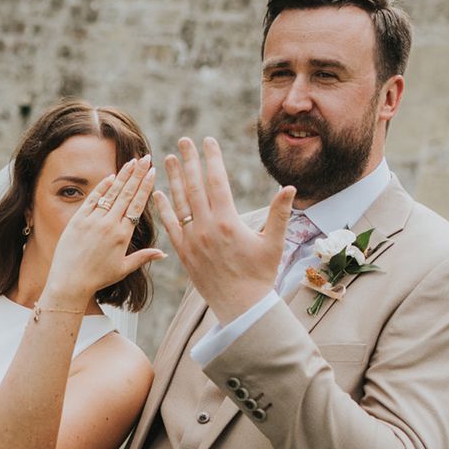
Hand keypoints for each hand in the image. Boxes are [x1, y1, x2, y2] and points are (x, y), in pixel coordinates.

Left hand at [44, 155, 163, 303]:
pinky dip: (102, 187)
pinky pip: (93, 199)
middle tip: (146, 158)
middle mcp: (109, 224)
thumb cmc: (98, 278)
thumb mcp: (123, 268)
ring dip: (122, 176)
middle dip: (138, 174)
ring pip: (111, 193)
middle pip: (126, 194)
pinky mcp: (78, 220)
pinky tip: (111, 176)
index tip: (152, 172)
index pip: (137, 205)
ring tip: (132, 161)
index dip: (145, 186)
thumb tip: (163, 253)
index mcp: (122, 235)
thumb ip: (143, 257)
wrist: (69, 282)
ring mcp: (92, 220)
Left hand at [154, 137, 294, 323]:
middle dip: (188, 161)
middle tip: (183, 141)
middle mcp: (207, 228)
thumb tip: (289, 187)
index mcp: (228, 222)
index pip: (217, 181)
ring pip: (179, 203)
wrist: (241, 307)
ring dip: (173, 179)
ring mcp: (192, 240)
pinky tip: (158, 193)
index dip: (212, 159)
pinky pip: (170, 226)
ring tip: (167, 159)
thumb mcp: (274, 243)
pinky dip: (163, 208)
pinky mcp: (183, 253)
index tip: (208, 141)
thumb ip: (279, 213)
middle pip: (195, 187)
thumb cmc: (261, 275)